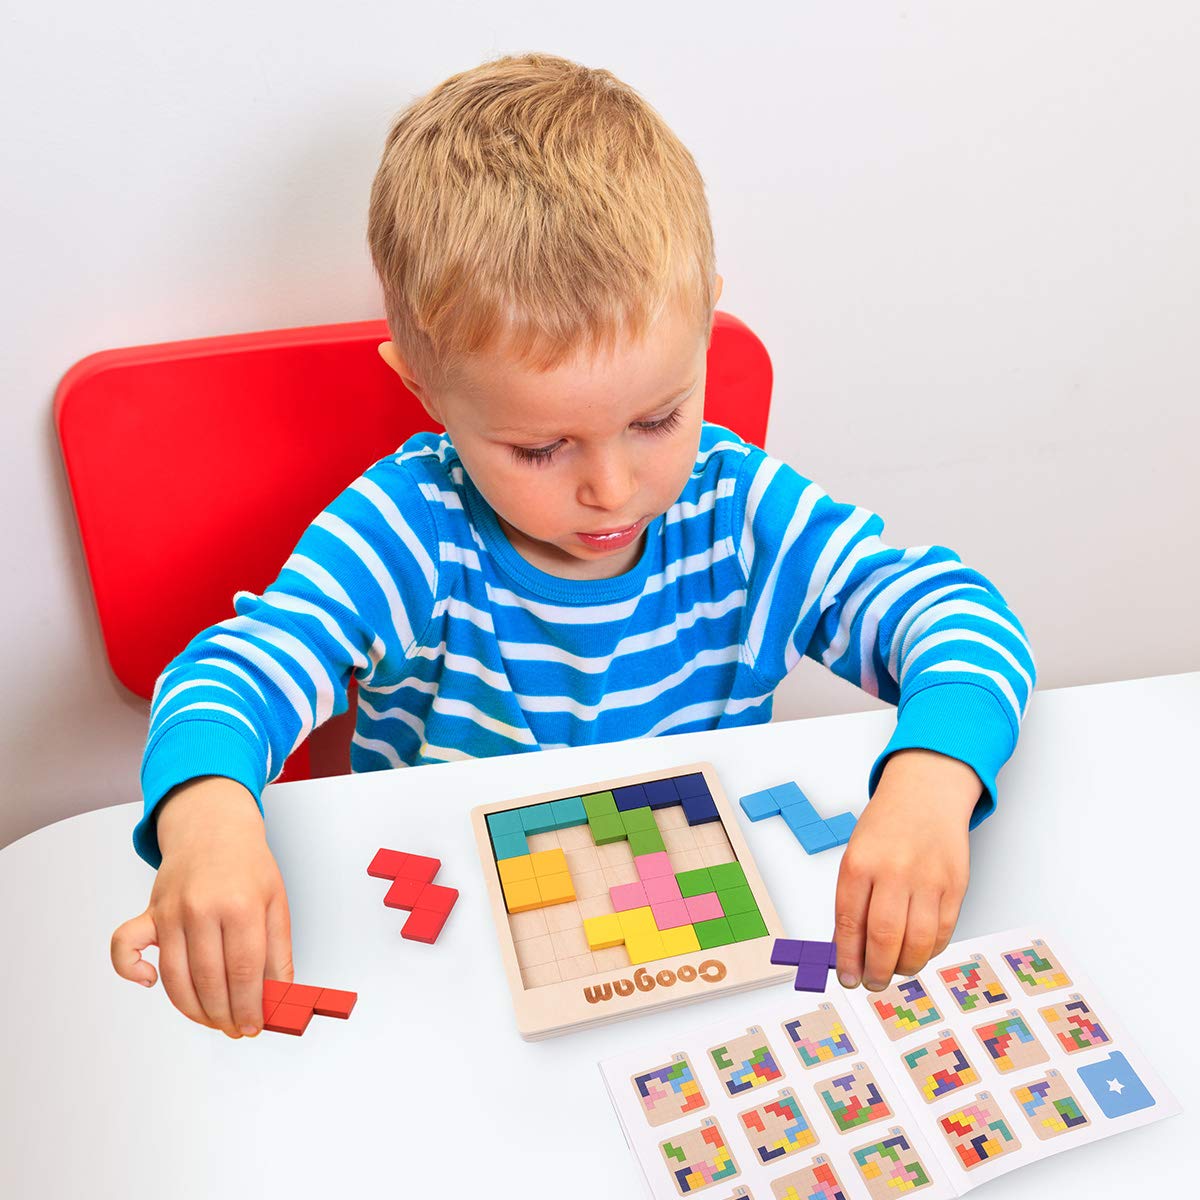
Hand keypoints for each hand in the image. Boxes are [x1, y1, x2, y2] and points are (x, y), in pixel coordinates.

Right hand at [110, 776, 293, 1037]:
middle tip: (236, 1029)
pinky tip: (150, 982)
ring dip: (192, 1009)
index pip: (244, 971)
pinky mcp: (149, 912)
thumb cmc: (247, 865)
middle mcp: (202, 908)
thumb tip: (279, 995)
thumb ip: (278, 951)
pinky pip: (124, 947)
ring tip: (212, 1020)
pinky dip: (130, 971)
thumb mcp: (277, 901)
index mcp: (240, 905)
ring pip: (175, 977)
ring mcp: (171, 911)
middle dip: (225, 1015)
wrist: (214, 827)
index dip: (250, 1006)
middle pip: (209, 980)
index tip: (255, 1025)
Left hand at [833, 749, 978, 990]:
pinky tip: (918, 951)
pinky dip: (930, 950)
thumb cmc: (886, 827)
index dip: (848, 959)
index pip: (850, 923)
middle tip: (873, 982)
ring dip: (905, 966)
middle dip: (877, 971)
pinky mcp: (956, 885)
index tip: (848, 978)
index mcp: (860, 863)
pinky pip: (943, 931)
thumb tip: (848, 950)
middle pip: (885, 938)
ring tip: (895, 970)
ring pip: (918, 941)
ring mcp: (928, 879)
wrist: (926, 793)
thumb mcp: (856, 855)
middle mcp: (894, 871)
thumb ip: (853, 900)